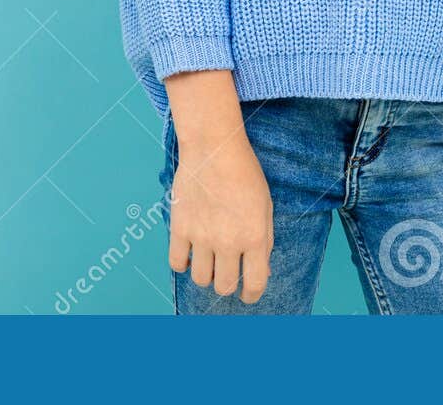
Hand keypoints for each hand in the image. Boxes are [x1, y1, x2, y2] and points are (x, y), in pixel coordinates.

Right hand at [169, 130, 273, 302]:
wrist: (214, 148)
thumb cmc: (244, 173)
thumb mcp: (265, 206)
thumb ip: (264, 240)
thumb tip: (261, 270)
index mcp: (254, 237)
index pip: (255, 283)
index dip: (252, 295)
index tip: (248, 295)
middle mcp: (228, 242)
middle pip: (224, 285)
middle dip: (228, 285)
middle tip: (227, 276)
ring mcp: (201, 237)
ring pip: (200, 278)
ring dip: (206, 275)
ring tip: (209, 261)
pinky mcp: (179, 228)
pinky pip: (176, 263)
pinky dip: (182, 264)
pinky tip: (189, 254)